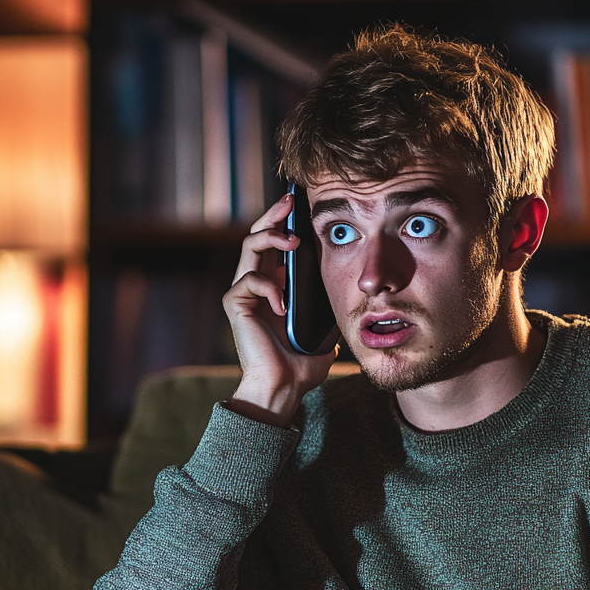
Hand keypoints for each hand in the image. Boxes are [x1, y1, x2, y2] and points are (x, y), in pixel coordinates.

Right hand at [223, 193, 338, 426]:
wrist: (283, 388)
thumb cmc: (302, 364)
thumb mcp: (326, 326)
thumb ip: (330, 305)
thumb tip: (353, 286)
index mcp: (276, 286)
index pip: (277, 244)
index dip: (287, 222)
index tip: (303, 205)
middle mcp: (257, 285)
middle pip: (258, 235)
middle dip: (274, 214)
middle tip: (290, 200)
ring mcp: (244, 294)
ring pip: (249, 247)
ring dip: (270, 236)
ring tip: (292, 241)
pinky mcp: (235, 305)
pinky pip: (250, 281)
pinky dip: (269, 287)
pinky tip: (282, 305)